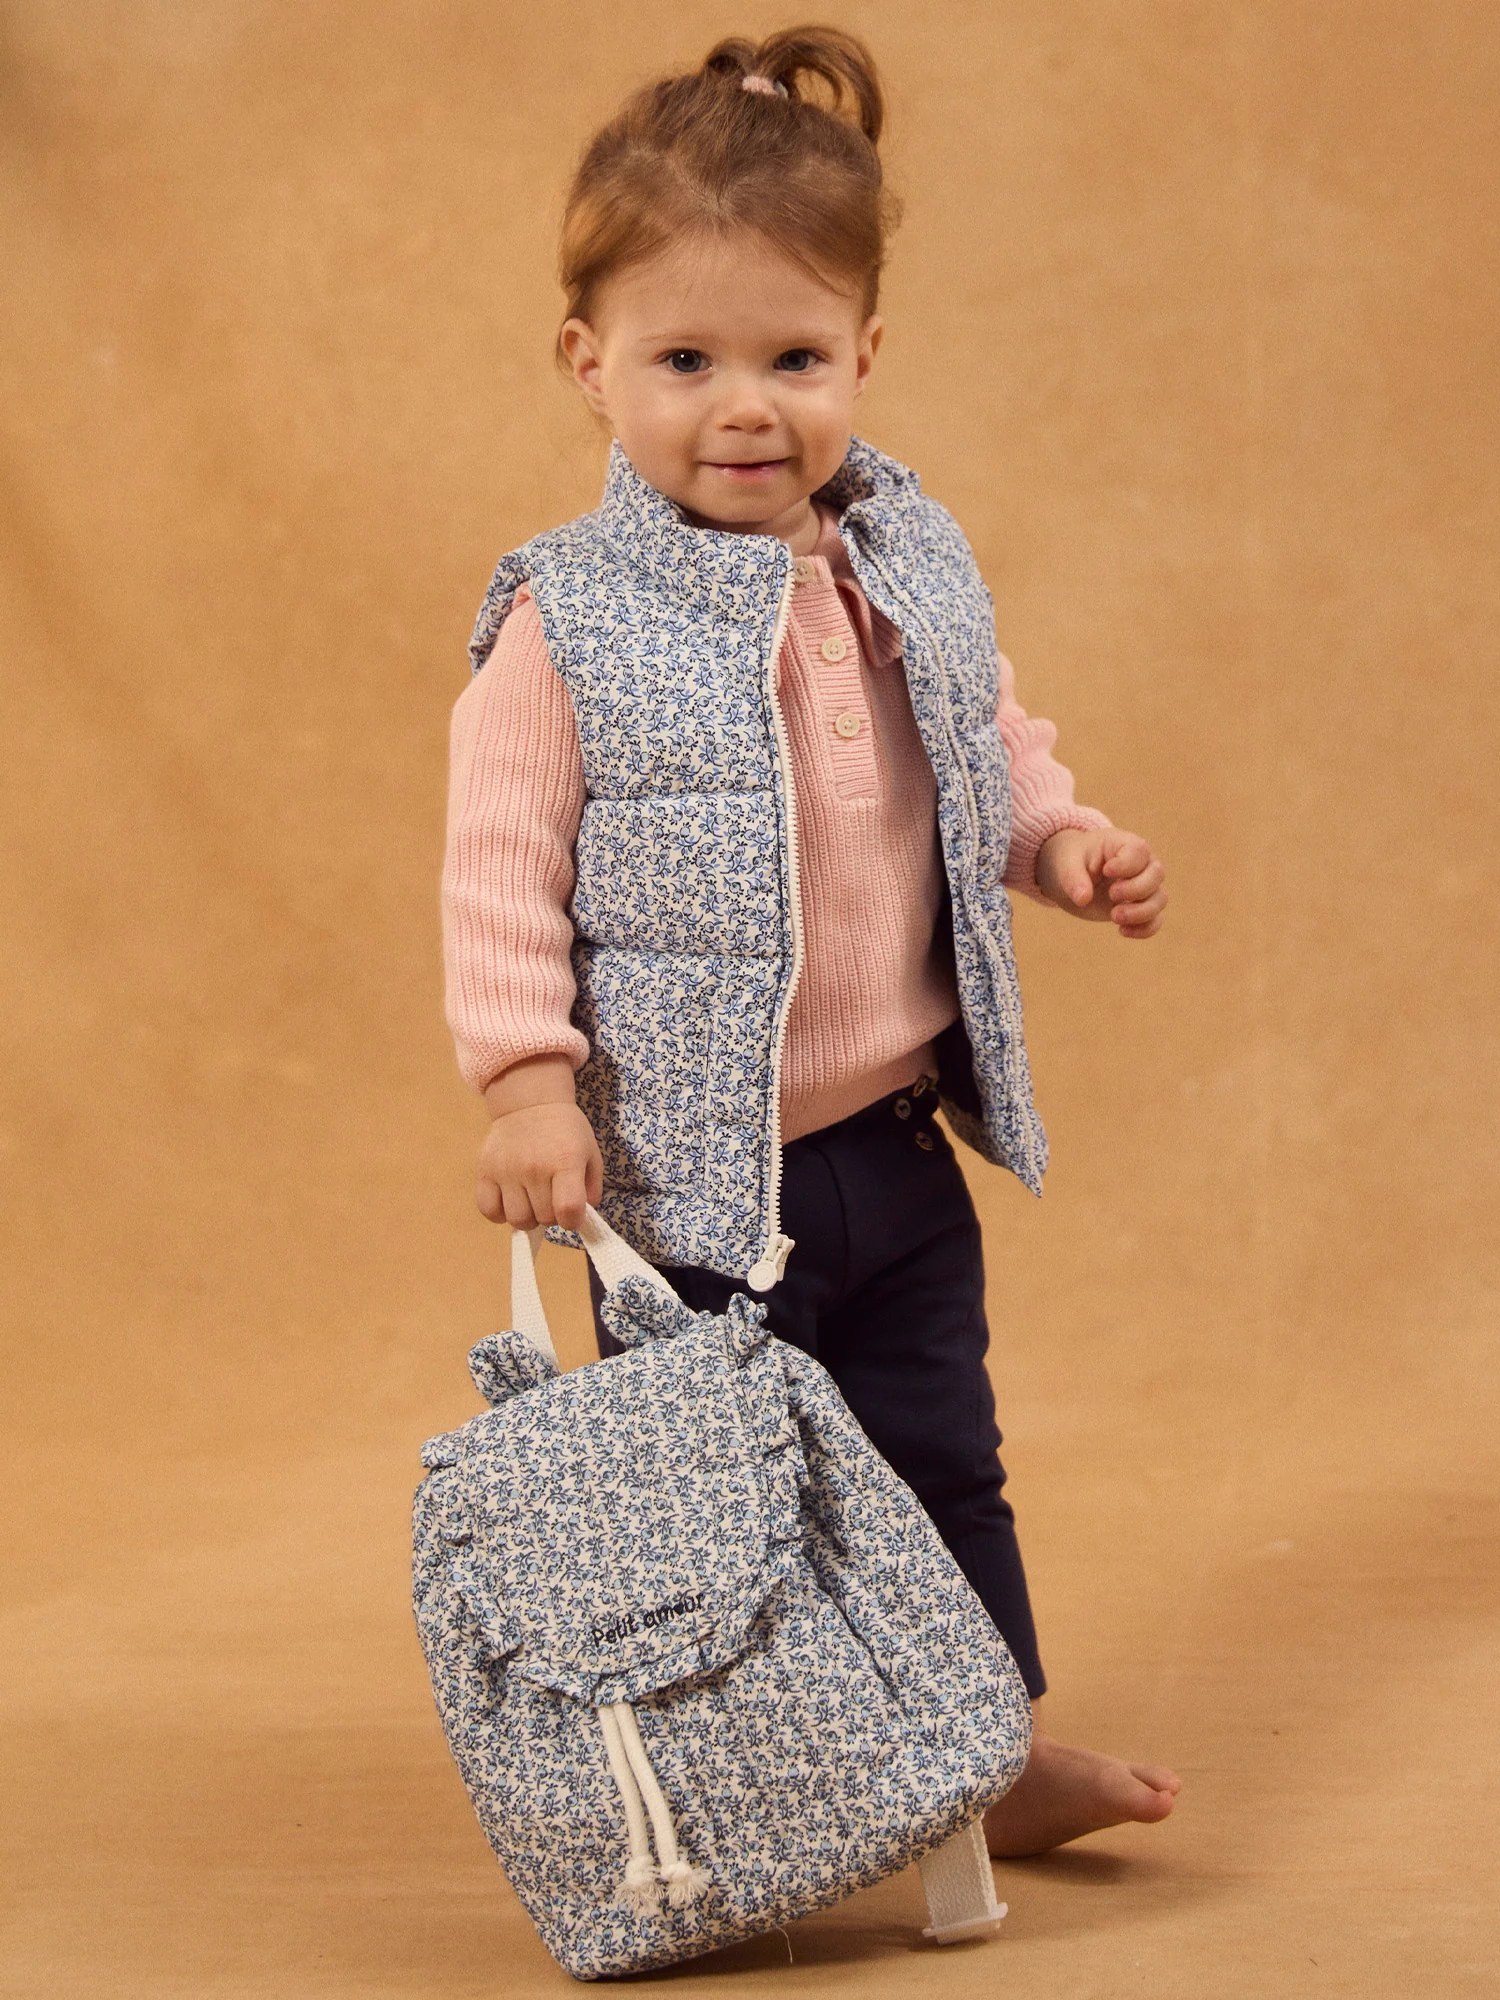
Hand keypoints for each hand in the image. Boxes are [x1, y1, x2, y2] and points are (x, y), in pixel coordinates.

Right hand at [476, 1054, 603, 1229]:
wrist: (530, 1104)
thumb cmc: (565, 1131)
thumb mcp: (590, 1152)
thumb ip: (591, 1187)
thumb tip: (581, 1216)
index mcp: (565, 1161)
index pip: (568, 1210)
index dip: (573, 1221)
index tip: (572, 1214)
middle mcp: (534, 1168)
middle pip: (544, 1218)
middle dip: (552, 1215)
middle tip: (552, 1197)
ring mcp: (507, 1171)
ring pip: (517, 1219)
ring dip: (528, 1217)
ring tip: (532, 1201)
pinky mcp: (485, 1172)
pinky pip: (489, 1210)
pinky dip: (500, 1213)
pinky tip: (510, 1201)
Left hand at [1035, 827, 1166, 938]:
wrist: (1071, 876)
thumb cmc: (1072, 861)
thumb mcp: (1066, 864)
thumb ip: (1073, 878)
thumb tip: (1084, 898)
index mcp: (1124, 844)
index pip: (1140, 851)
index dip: (1127, 865)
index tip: (1106, 871)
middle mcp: (1141, 864)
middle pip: (1157, 874)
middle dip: (1136, 889)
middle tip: (1111, 895)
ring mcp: (1144, 886)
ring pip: (1160, 899)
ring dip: (1141, 912)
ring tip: (1114, 917)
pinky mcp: (1140, 907)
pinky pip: (1156, 920)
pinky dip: (1144, 929)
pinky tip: (1122, 931)